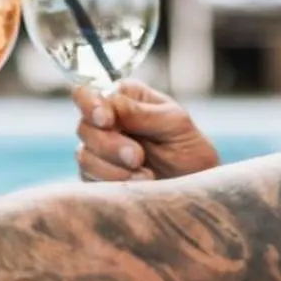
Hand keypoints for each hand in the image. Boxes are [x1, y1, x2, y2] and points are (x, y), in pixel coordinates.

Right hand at [73, 80, 219, 181]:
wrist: (196, 187)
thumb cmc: (189, 148)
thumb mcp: (175, 123)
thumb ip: (142, 112)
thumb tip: (111, 102)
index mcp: (123, 98)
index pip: (88, 93)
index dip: (91, 105)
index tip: (106, 121)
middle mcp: (107, 121)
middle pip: (84, 127)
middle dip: (109, 145)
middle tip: (137, 157)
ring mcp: (99, 150)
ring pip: (84, 155)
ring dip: (113, 168)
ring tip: (146, 176)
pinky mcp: (98, 177)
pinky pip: (89, 179)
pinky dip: (113, 182)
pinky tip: (137, 184)